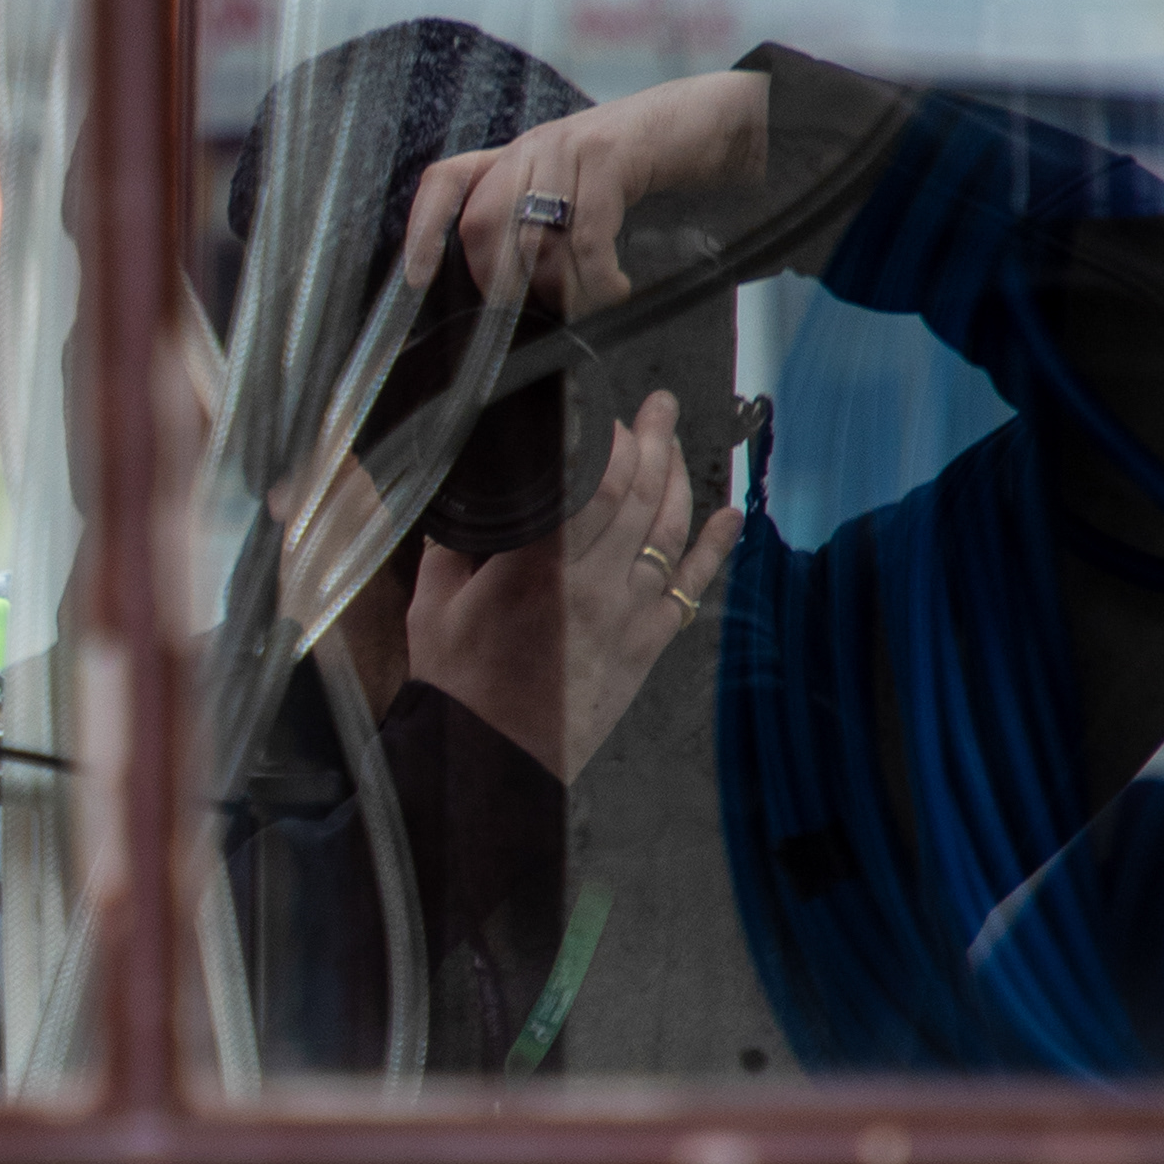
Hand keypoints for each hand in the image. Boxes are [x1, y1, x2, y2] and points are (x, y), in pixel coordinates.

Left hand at [405, 71, 769, 320]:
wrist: (713, 122)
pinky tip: (619, 289)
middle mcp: (530, 148)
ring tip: (594, 303)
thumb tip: (519, 304)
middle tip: (546, 310)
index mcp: (515, 160)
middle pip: (484, 224)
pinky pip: (586, 233)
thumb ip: (546, 237)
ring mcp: (565, 146)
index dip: (423, 228)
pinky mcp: (606, 153)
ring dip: (564, 287)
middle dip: (507, 281)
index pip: (446, 182)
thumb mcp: (582, 201)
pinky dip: (599, 277)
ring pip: (536, 237)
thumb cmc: (644, 173)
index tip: (416, 278)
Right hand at [407, 387, 742, 780]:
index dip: (612, 442)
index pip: (596, 486)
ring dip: (680, 481)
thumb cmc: (457, 685)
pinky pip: (689, 591)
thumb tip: (467, 499)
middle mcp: (592, 586)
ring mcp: (625, 617)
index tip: (606, 416)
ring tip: (677, 442)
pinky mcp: (643, 647)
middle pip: (640, 497)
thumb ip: (453, 544)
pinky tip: (728, 517)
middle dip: (653, 441)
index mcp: (538, 568)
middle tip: (658, 406)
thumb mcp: (435, 603)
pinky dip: (714, 551)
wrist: (489, 757)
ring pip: (668, 534)